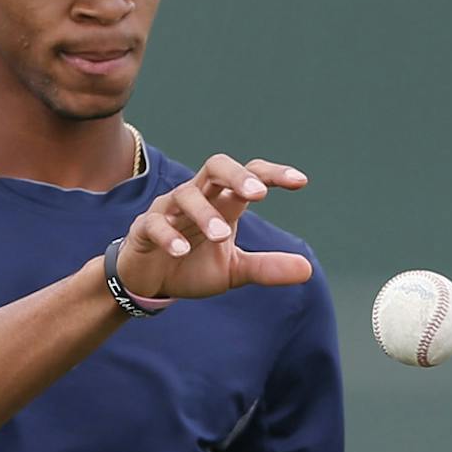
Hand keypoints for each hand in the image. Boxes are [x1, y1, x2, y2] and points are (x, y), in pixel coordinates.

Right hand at [115, 155, 313, 298]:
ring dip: (205, 214)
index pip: (249, 176)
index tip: (300, 182)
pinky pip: (154, 224)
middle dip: (237, 176)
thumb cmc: (193, 265)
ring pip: (186, 195)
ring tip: (222, 236)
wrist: (150, 283)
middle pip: (216, 168)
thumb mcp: (234, 270)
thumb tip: (307, 270)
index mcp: (223, 203)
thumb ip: (267, 268)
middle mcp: (197, 198)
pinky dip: (168, 235)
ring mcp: (168, 211)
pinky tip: (182, 250)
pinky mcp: (144, 229)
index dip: (273, 174)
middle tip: (259, 195)